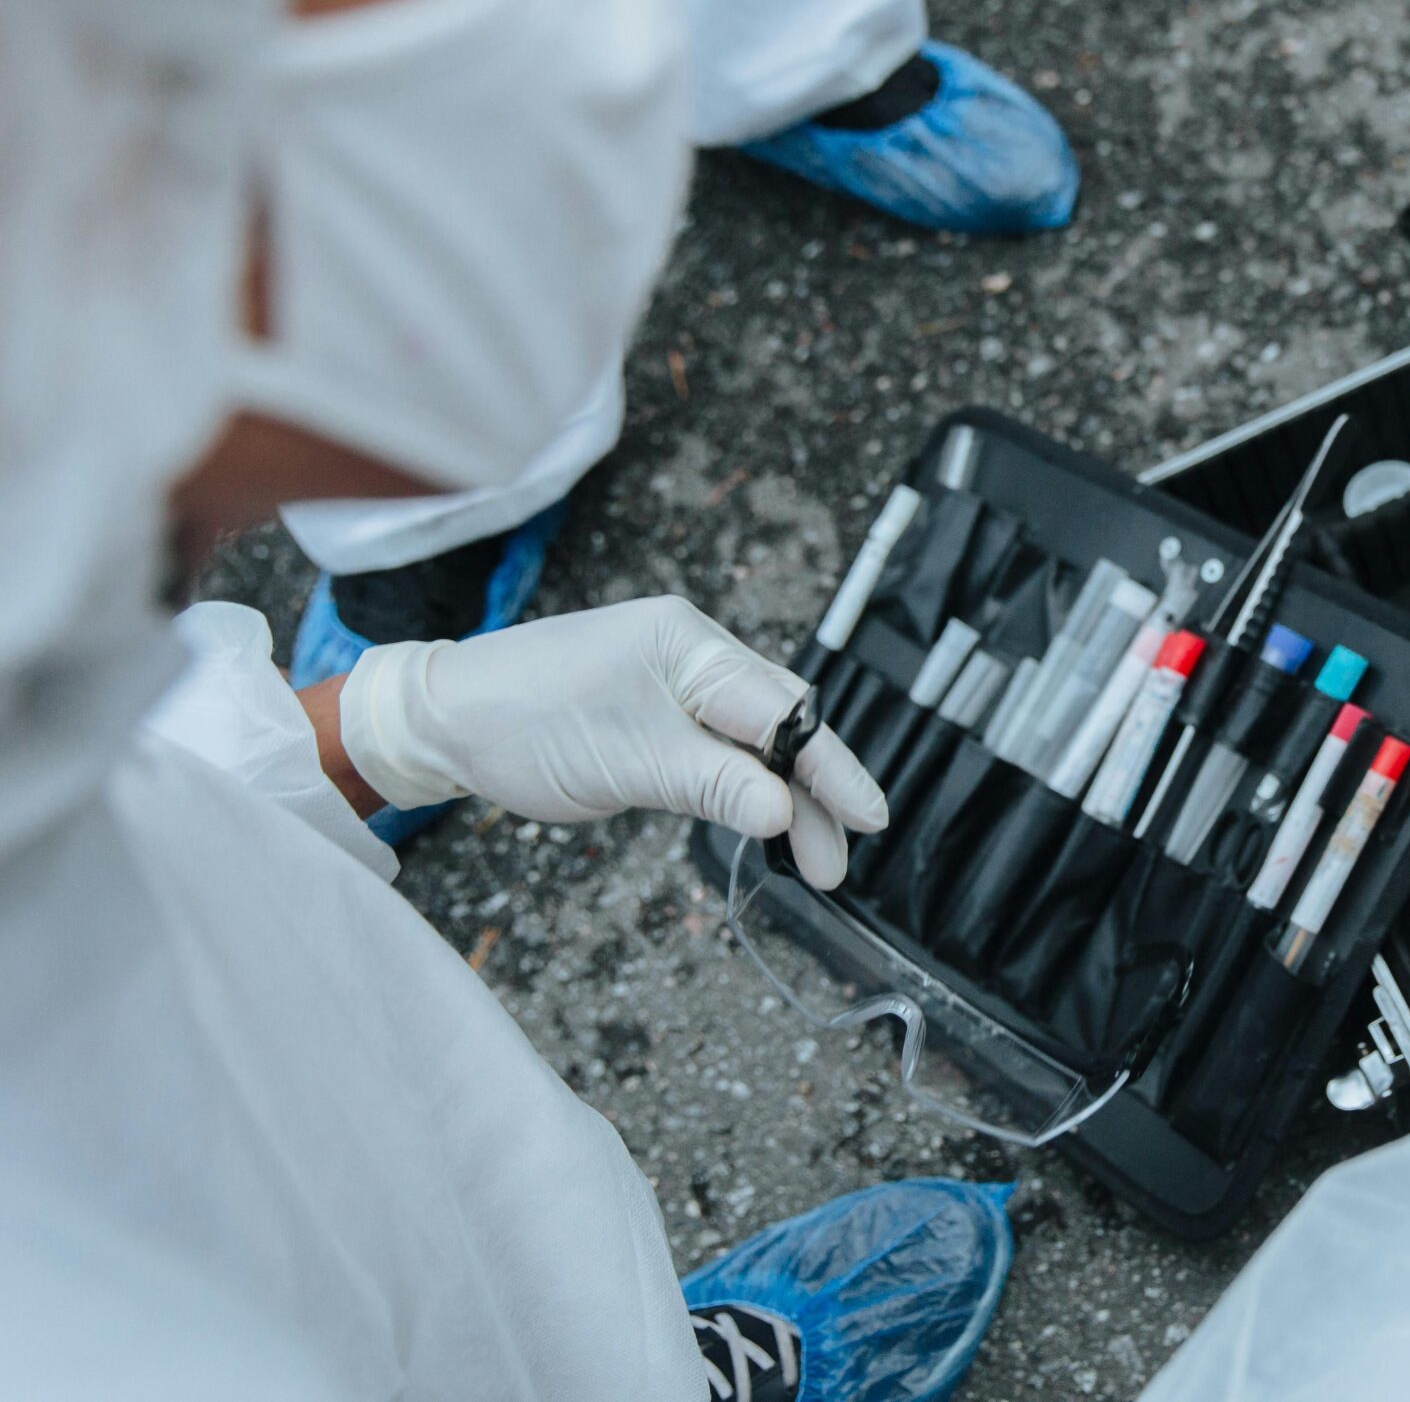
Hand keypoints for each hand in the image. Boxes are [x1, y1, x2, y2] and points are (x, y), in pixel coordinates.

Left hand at [338, 595, 883, 886]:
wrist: (441, 720)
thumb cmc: (523, 723)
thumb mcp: (625, 759)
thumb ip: (712, 783)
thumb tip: (785, 815)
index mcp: (690, 645)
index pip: (784, 710)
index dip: (831, 768)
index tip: (869, 818)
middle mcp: (693, 655)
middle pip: (781, 727)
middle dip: (815, 795)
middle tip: (836, 863)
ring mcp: (675, 685)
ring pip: (754, 745)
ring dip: (783, 801)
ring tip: (812, 862)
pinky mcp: (655, 717)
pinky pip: (721, 753)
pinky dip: (746, 791)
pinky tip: (765, 827)